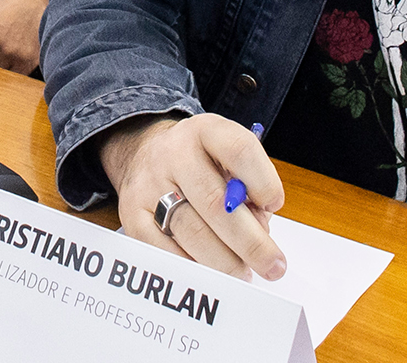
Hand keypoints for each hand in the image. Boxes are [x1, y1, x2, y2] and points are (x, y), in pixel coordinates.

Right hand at [98, 113, 286, 280]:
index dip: (262, 181)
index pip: (239, 150)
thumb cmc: (201, 163)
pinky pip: (164, 251)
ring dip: (225, 262)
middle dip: (251, 242)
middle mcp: (174, 153)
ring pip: (192, 232)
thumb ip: (248, 188)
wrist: (145, 153)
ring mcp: (149, 184)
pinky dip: (193, 268)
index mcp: (206, 131)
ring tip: (244, 274)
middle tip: (272, 266)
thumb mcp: (228, 157)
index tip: (275, 205)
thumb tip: (259, 233)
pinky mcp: (132, 214)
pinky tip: (212, 275)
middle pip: (215, 203)